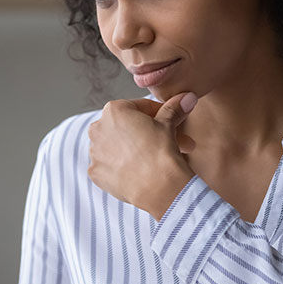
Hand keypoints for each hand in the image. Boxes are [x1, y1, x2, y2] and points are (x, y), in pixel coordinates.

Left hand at [88, 92, 197, 218]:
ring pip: (116, 146)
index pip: (138, 107)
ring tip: (153, 159)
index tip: (169, 121)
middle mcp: (98, 128)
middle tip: (165, 142)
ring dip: (132, 149)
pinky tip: (137, 171)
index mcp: (113, 110)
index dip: (157, 114)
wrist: (158, 186)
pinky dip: (121, 167)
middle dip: (146, 133)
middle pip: (126, 127)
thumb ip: (174, 109)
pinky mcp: (95, 172)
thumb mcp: (168, 124)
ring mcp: (94, 152)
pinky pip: (109, 165)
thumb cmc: (161, 151)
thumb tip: (187, 97)